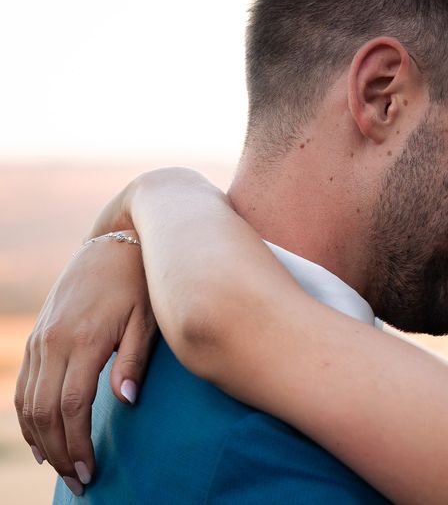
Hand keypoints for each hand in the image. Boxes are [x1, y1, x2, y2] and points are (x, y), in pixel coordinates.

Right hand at [14, 232, 156, 493]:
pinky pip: (23, 386)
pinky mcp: (38, 337)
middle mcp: (54, 341)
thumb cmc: (142, 284)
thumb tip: (127, 403)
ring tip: (63, 468)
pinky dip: (28, 417)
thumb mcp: (147, 319)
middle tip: (80, 481)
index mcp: (83, 339)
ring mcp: (41, 339)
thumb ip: (135, 361)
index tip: (91, 472)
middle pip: (46, 411)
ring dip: (42, 440)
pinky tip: (42, 440)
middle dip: (61, 452)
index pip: (73, 405)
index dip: (79, 443)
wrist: (116, 244)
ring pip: (28, 402)